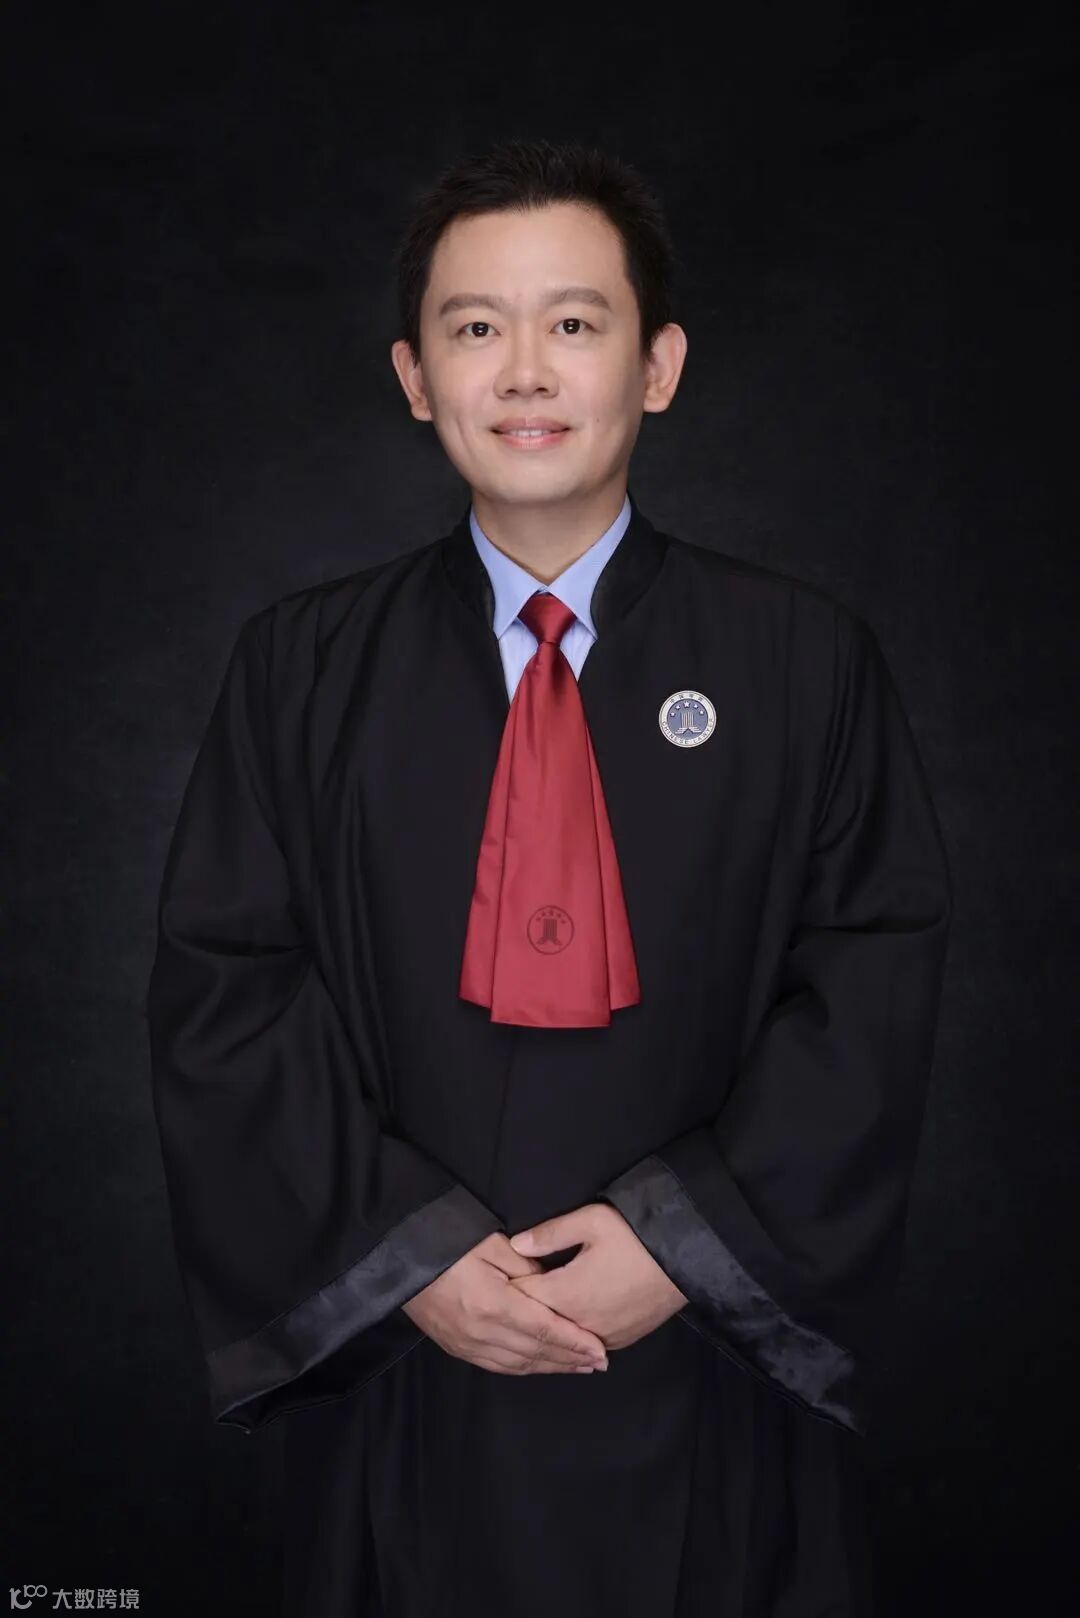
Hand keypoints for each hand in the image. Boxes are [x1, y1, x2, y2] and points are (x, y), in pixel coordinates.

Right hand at [401, 1231, 609, 1373]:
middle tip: (599, 1363)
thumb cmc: (446, 1243)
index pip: (545, 1330)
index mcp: (492, 1304)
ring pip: (518, 1364)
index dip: (575, 1342)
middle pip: (536, 1352)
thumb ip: (525, 1265)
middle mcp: (481, 1332)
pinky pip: (498, 1366)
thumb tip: (552, 1283)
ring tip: (578, 1367)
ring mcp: (467, 1344)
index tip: (600, 1350)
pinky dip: (524, 1368)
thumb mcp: (490, 1242)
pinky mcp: (456, 1348)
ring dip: (551, 1367)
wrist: (399, 1258)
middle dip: (570, 1359)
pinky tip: (539, 1365)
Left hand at [507, 1203, 688, 1352]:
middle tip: (506, 1301)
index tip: (495, 1281)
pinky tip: (565, 1328)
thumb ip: (550, 1234)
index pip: (521, 1299)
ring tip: (531, 1317)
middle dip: (522, 1312)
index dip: (506, 1289)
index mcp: (567, 1293)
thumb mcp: (592, 1221)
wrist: (686, 1259)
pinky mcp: (620, 1341)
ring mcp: (602, 1336)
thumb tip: (515, 1244)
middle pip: (538, 1324)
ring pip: (562, 1339)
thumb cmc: (637, 1236)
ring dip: (547, 1328)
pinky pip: (585, 1345)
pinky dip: (572, 1338)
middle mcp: (581, 1323)